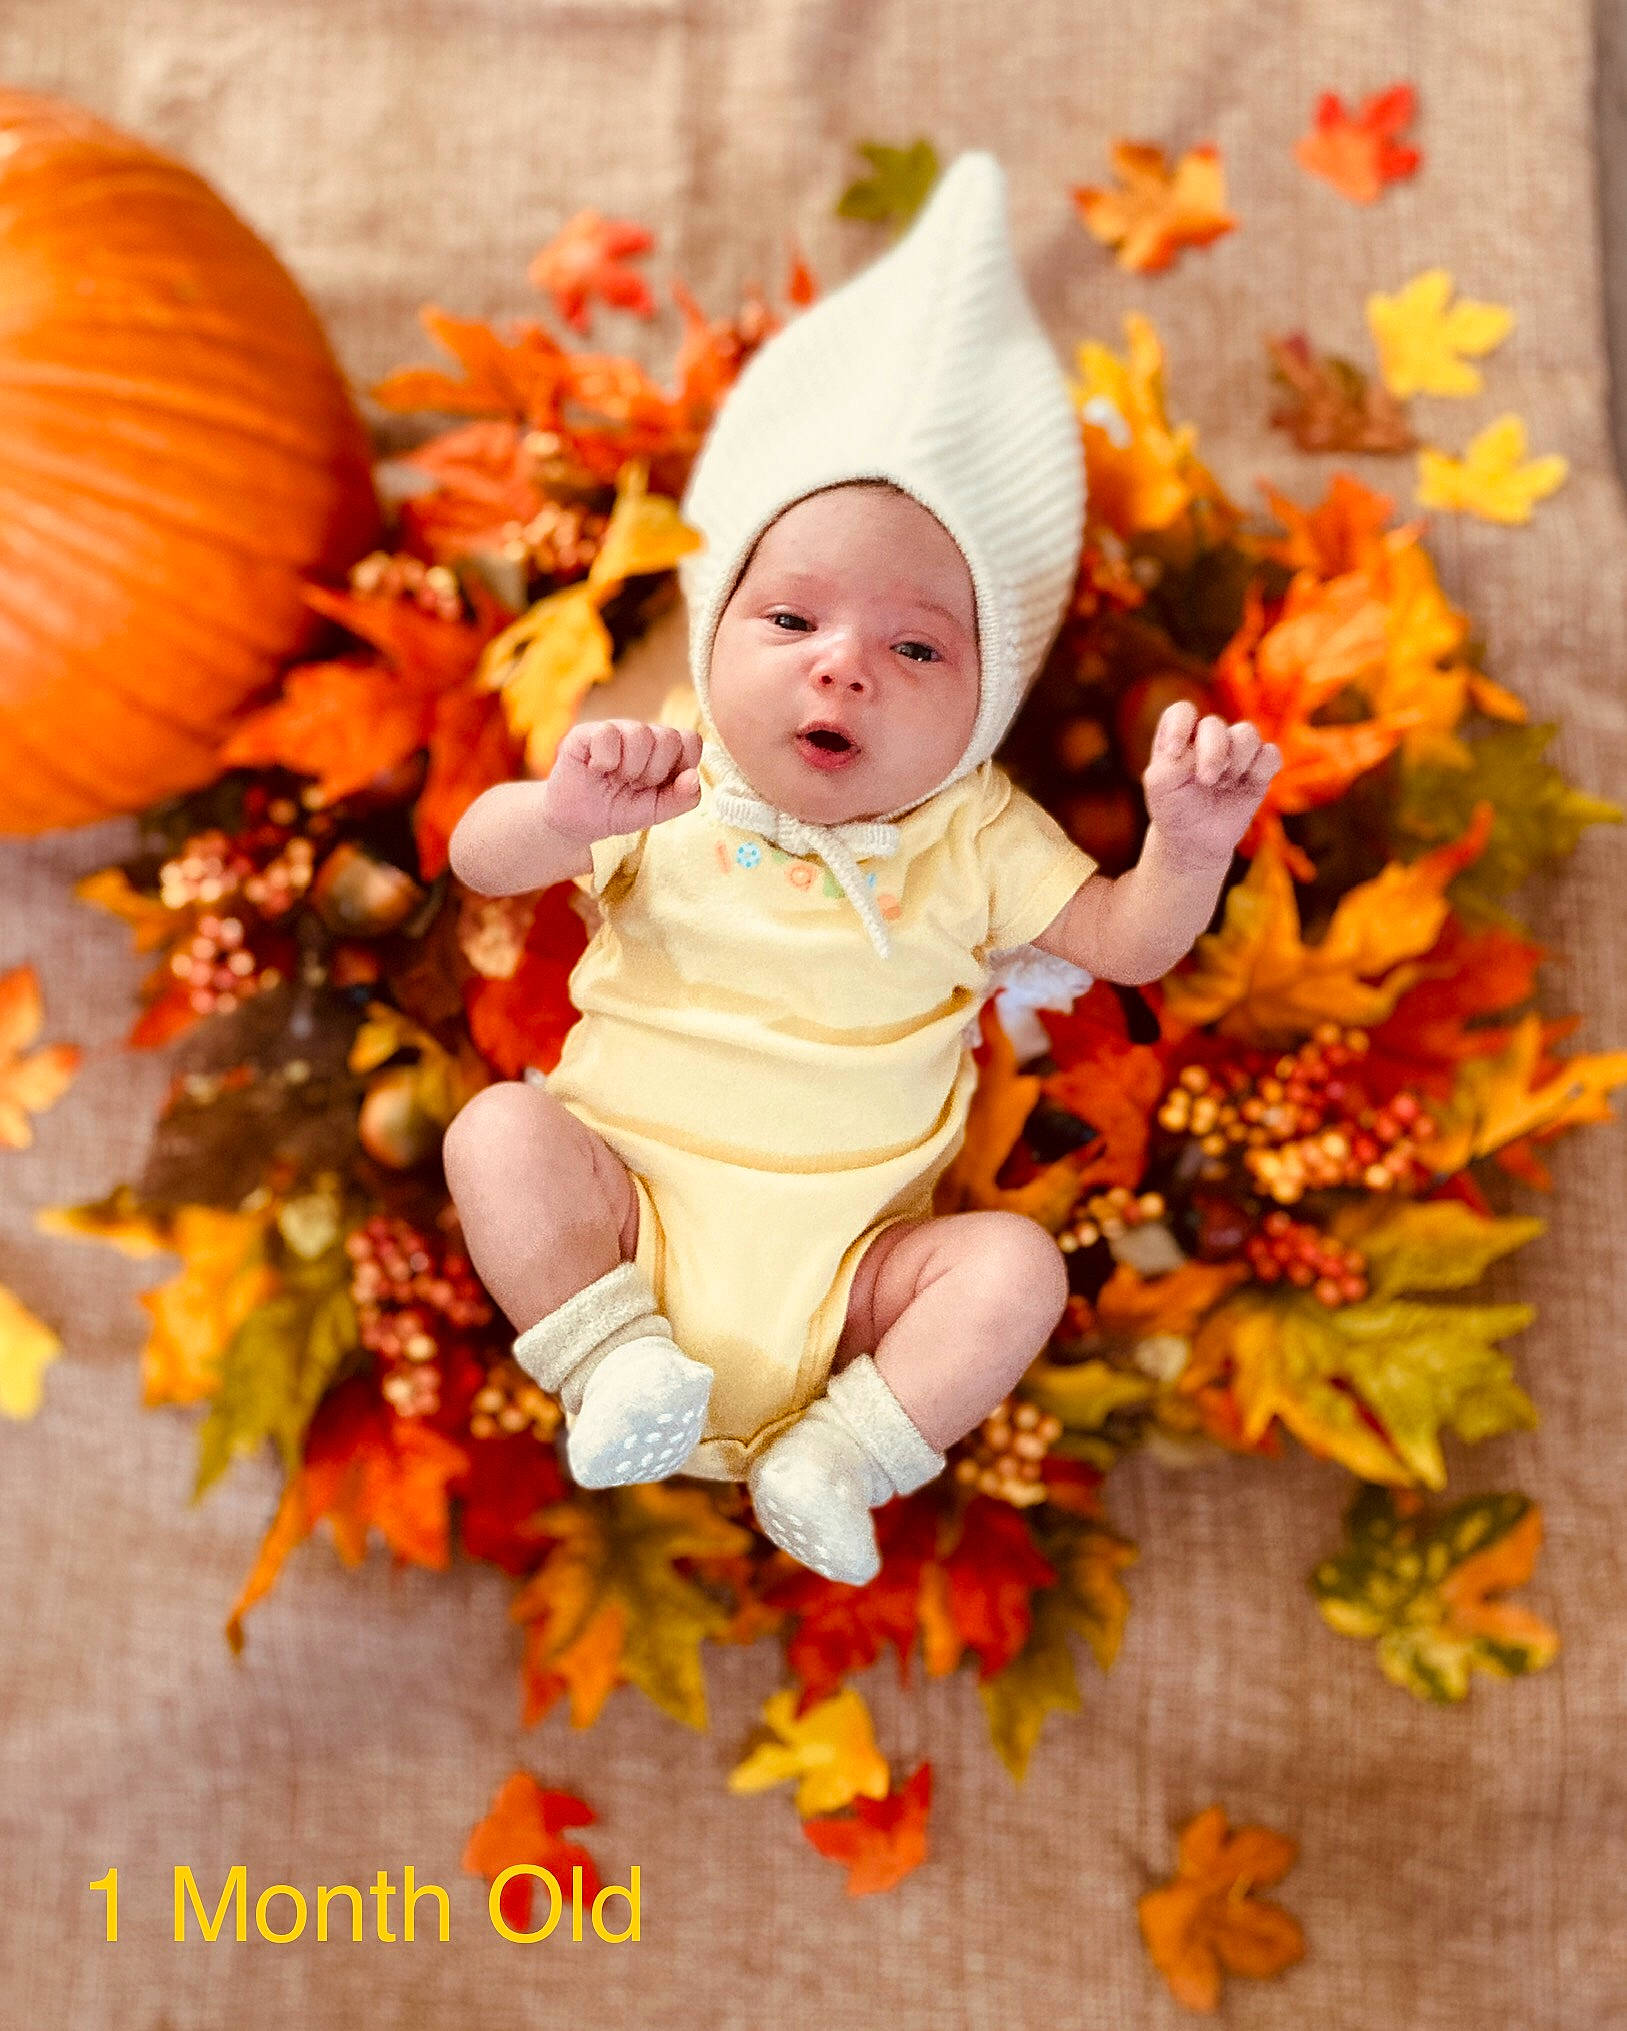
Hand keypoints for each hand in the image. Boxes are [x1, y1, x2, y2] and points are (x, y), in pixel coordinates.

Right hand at [543, 718, 701, 840]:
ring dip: (630, 767)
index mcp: (664, 751)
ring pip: (641, 733)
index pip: (690, 740)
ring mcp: (616, 730)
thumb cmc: (617, 811)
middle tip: (634, 785)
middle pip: (669, 737)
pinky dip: (605, 760)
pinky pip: (608, 733)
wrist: (577, 823)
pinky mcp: (587, 732)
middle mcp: (642, 735)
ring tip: (616, 779)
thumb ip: (681, 799)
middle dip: (654, 772)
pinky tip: (596, 770)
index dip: (682, 764)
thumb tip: (693, 777)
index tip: (662, 785)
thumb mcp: (655, 812)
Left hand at [1141, 702, 1282, 863]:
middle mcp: (1207, 739)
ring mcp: (1235, 752)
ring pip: (1247, 733)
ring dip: (1236, 760)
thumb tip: (1197, 751)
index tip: (1173, 752)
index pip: (1182, 712)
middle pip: (1215, 725)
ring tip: (1224, 784)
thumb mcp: (1160, 788)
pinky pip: (1270, 754)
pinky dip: (1260, 768)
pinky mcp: (1258, 769)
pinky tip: (1245, 785)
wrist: (1196, 841)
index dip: (1180, 725)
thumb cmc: (1174, 809)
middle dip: (1213, 752)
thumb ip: (1171, 763)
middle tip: (1206, 780)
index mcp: (1179, 737)